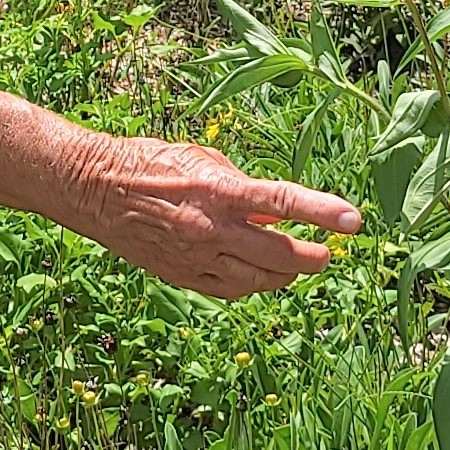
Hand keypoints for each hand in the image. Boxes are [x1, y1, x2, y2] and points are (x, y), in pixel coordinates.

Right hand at [80, 137, 361, 299]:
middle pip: (282, 255)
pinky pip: (231, 290)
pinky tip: (259, 276)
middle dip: (313, 256)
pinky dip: (253, 284)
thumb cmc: (149, 163)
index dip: (323, 213)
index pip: (285, 203)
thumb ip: (242, 185)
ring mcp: (198, 258)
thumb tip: (271, 210)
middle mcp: (212, 229)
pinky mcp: (184, 276)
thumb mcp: (202, 158)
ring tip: (298, 266)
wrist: (95, 190)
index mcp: (219, 191)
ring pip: (260, 280)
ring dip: (286, 275)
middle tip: (327, 252)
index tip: (354, 221)